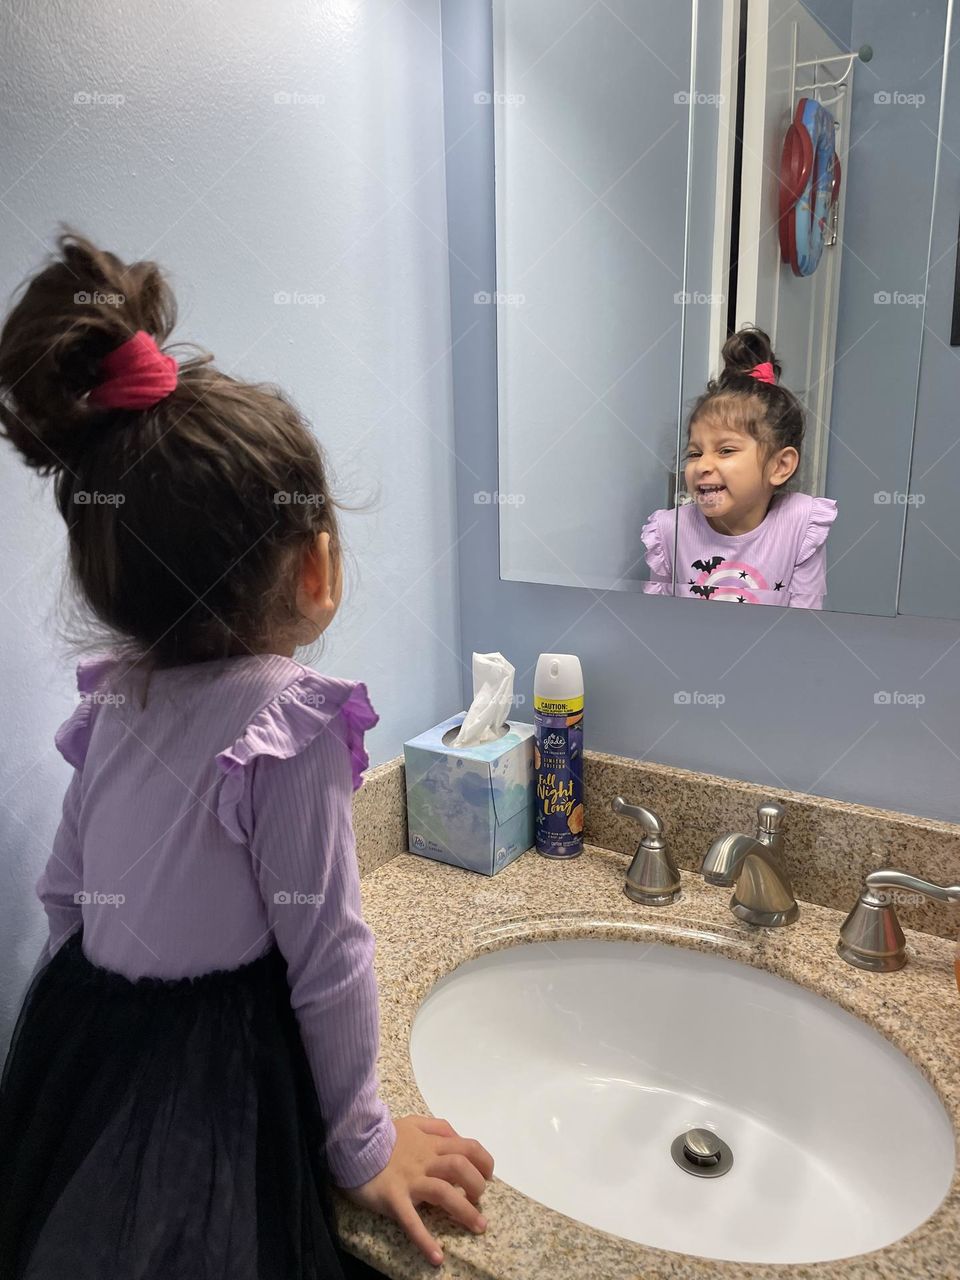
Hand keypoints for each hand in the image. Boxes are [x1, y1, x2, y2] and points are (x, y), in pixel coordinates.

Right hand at [339, 1114, 493, 1266]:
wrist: (351, 1144)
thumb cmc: (384, 1138)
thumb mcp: (413, 1123)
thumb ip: (437, 1127)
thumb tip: (458, 1137)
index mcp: (431, 1143)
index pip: (467, 1147)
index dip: (484, 1161)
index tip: (488, 1176)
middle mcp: (425, 1160)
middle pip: (459, 1167)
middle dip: (477, 1185)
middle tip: (480, 1201)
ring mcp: (410, 1179)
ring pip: (443, 1191)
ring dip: (464, 1211)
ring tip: (478, 1227)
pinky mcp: (393, 1197)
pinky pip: (410, 1220)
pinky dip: (424, 1240)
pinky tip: (436, 1257)